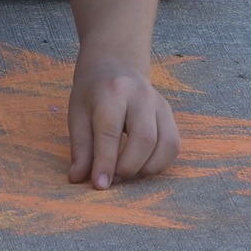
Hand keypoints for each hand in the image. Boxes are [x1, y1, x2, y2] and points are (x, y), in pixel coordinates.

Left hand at [67, 59, 179, 188]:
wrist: (115, 64)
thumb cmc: (92, 92)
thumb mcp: (77, 113)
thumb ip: (80, 147)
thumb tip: (78, 179)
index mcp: (112, 91)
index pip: (110, 132)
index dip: (105, 163)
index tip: (100, 185)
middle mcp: (141, 95)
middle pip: (144, 139)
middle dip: (128, 168)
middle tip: (112, 179)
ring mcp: (159, 103)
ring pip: (165, 144)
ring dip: (146, 169)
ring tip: (125, 173)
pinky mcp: (169, 113)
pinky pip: (173, 146)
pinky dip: (159, 163)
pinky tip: (140, 166)